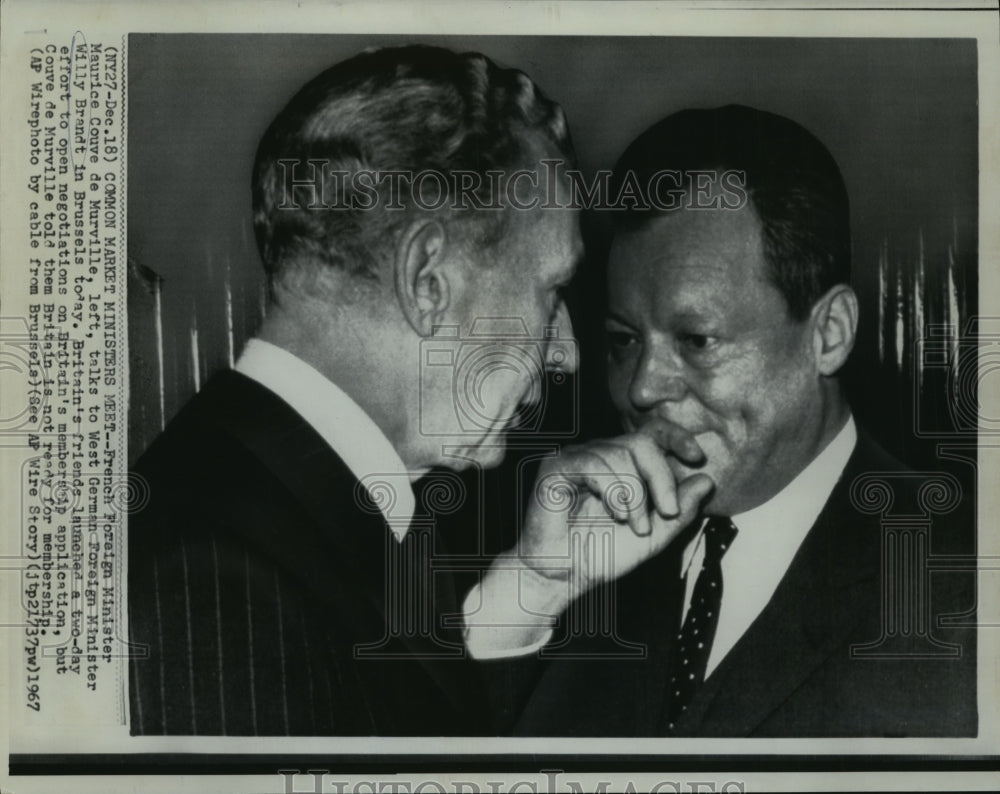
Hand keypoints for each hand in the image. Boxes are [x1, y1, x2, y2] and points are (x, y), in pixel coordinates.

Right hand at [515, 417, 713, 609]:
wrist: (564, 576)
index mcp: (622, 465)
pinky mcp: (556, 466)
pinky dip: (613, 491)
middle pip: (641, 442)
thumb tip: (707, 480)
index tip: (696, 457)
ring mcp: (577, 458)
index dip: (676, 437)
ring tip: (636, 526)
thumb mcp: (654, 535)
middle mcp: (599, 455)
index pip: (651, 434)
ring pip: (620, 454)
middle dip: (662, 477)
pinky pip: (594, 463)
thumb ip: (681, 510)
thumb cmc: (601, 555)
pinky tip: (615, 515)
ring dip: (636, 494)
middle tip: (669, 512)